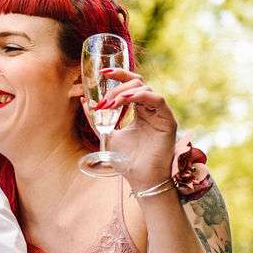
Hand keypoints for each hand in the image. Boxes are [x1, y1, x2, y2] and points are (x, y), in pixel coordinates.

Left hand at [87, 67, 176, 190]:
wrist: (140, 179)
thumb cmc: (126, 160)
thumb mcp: (106, 135)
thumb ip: (97, 120)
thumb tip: (85, 101)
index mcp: (140, 110)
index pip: (131, 85)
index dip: (119, 75)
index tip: (102, 73)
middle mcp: (151, 109)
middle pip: (137, 82)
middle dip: (117, 88)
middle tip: (104, 102)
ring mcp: (160, 113)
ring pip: (145, 88)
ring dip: (125, 93)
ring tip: (110, 104)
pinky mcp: (168, 120)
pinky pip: (157, 99)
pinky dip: (140, 96)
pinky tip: (126, 100)